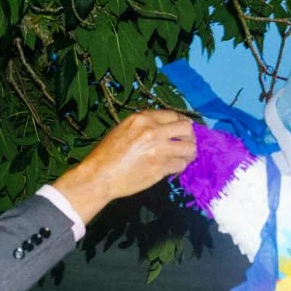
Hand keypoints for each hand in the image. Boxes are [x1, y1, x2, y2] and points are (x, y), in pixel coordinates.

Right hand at [50, 110, 198, 225]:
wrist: (101, 175)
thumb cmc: (108, 153)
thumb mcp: (123, 129)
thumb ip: (144, 126)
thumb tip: (163, 128)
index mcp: (142, 119)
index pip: (173, 115)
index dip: (182, 122)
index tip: (184, 129)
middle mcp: (153, 131)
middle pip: (186, 128)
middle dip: (190, 136)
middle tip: (187, 142)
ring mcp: (159, 150)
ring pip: (189, 148)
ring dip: (189, 152)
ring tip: (185, 156)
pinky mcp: (161, 168)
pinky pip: (181, 164)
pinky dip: (180, 166)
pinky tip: (175, 167)